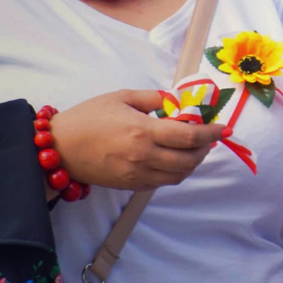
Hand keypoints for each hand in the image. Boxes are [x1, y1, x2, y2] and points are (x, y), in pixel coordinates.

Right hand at [49, 89, 224, 189]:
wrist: (58, 149)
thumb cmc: (87, 118)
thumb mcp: (121, 97)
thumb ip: (153, 98)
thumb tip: (177, 100)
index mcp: (142, 131)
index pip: (188, 136)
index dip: (211, 133)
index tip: (224, 128)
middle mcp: (143, 156)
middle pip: (189, 160)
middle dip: (205, 149)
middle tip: (209, 137)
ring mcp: (137, 175)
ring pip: (179, 175)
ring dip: (193, 163)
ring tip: (195, 148)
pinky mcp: (131, 186)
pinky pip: (163, 182)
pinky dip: (176, 172)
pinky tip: (175, 159)